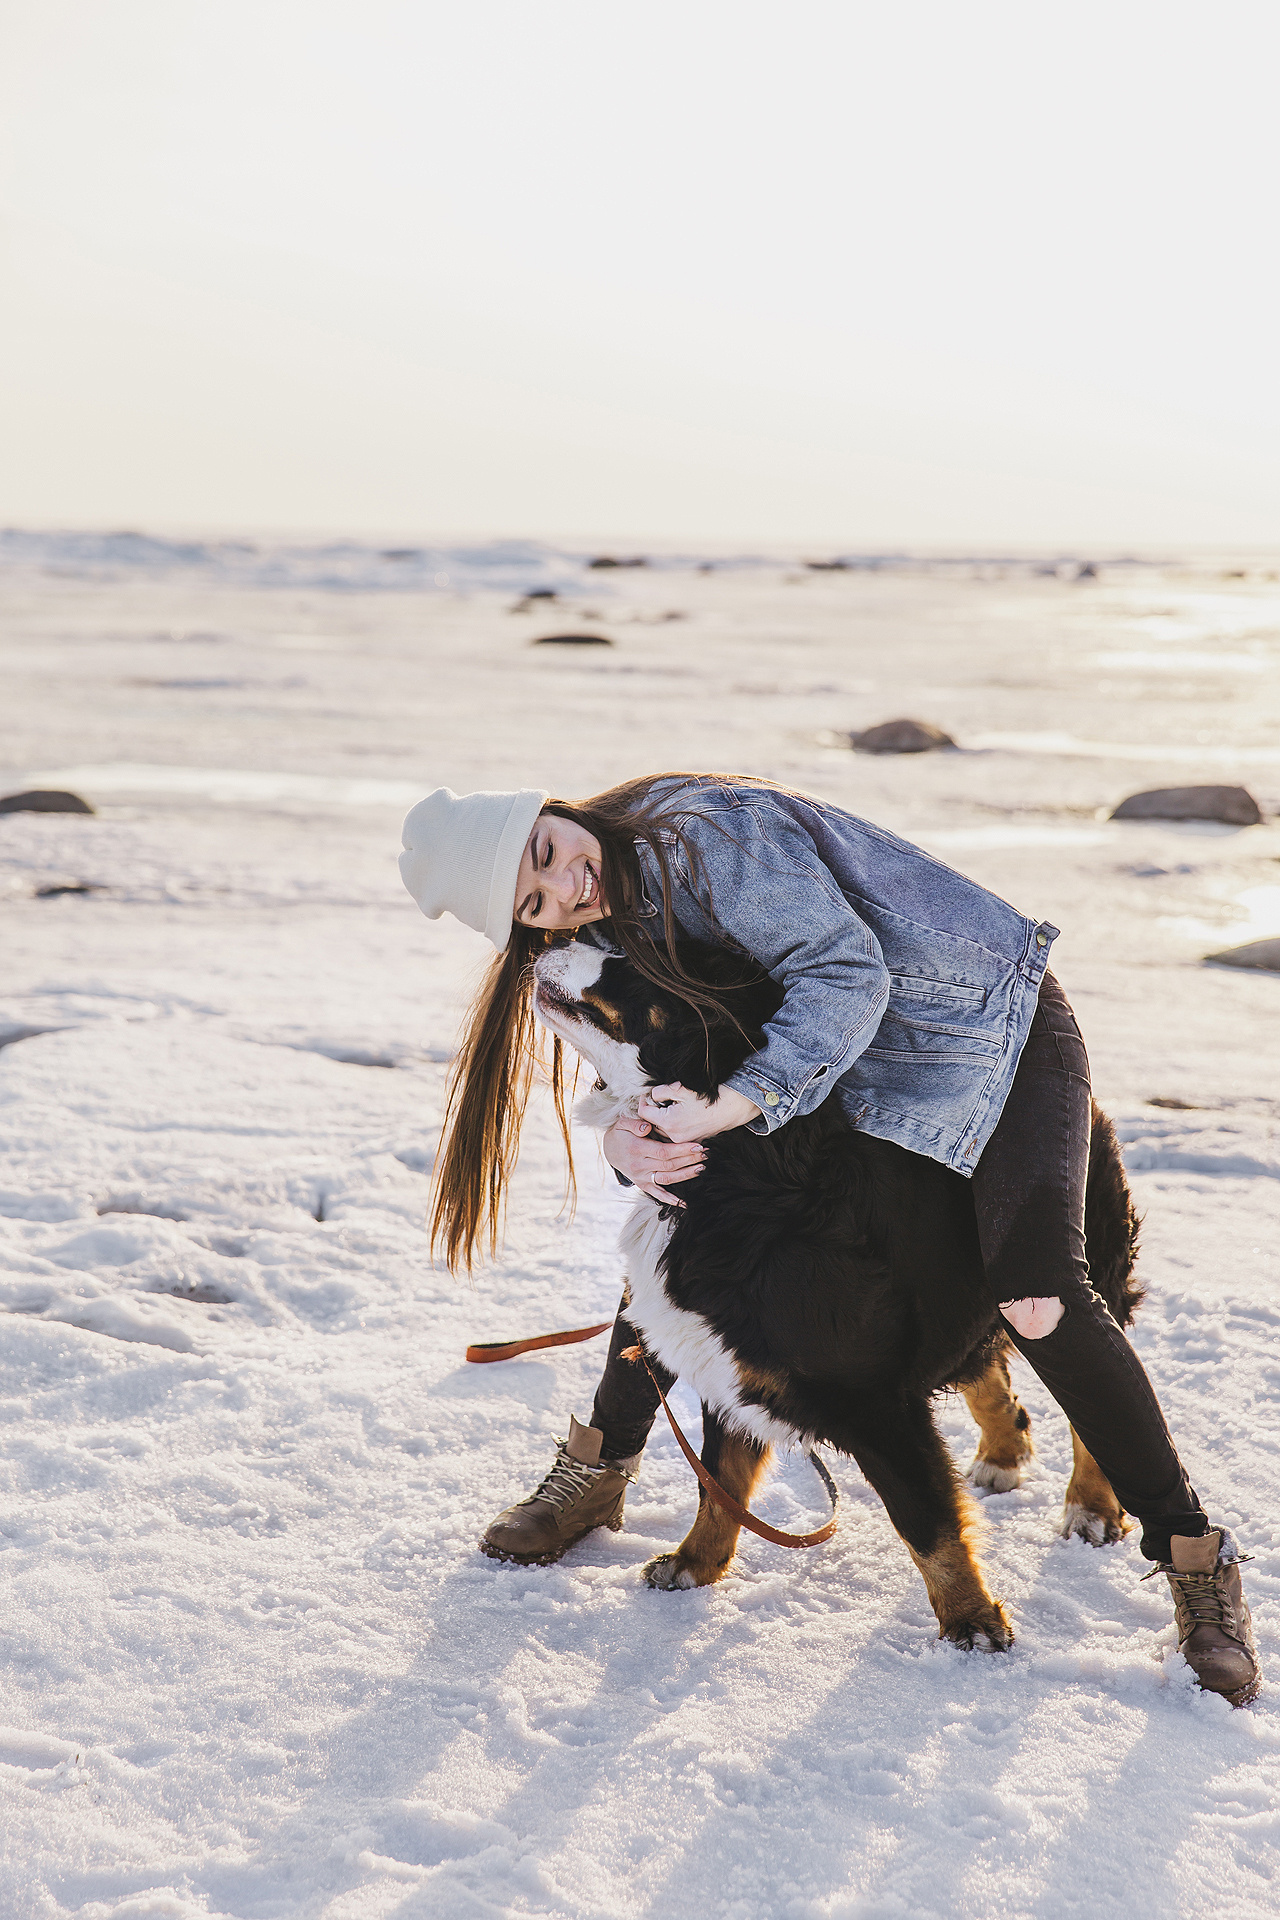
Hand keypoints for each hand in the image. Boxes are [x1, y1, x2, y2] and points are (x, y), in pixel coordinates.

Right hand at [603, 1114, 707, 1205]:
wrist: (608, 1149)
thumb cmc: (620, 1133)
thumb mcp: (622, 1123)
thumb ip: (635, 1123)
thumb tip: (647, 1127)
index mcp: (636, 1149)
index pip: (663, 1152)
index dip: (681, 1150)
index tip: (697, 1146)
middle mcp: (639, 1166)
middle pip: (669, 1165)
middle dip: (689, 1160)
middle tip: (706, 1154)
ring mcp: (641, 1177)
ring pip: (667, 1179)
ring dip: (686, 1175)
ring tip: (702, 1169)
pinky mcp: (642, 1184)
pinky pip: (657, 1194)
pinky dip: (670, 1200)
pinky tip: (684, 1203)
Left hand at [635, 1082, 761, 1143]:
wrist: (732, 1108)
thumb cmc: (707, 1098)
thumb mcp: (680, 1089)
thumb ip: (660, 1092)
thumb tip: (651, 1096)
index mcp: (669, 1122)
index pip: (644, 1113)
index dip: (643, 1101)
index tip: (647, 1094)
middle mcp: (674, 1136)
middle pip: (652, 1124)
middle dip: (653, 1111)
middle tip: (660, 1099)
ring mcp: (683, 1141)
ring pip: (663, 1131)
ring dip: (662, 1120)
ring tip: (671, 1107)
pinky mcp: (691, 1142)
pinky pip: (674, 1135)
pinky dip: (673, 1126)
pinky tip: (681, 1115)